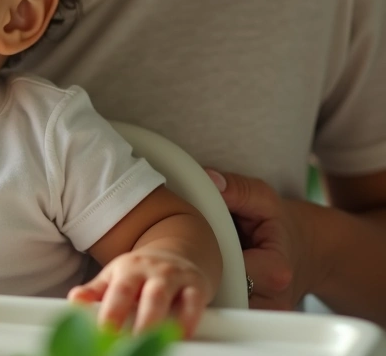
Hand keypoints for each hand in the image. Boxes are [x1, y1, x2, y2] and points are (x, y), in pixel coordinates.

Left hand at [68, 249, 210, 337]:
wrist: (175, 254)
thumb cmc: (138, 273)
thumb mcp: (114, 277)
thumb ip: (95, 292)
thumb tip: (74, 300)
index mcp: (127, 270)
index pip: (117, 291)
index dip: (111, 313)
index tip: (103, 333)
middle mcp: (151, 271)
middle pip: (145, 296)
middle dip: (138, 321)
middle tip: (128, 343)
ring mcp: (174, 277)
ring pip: (167, 299)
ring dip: (159, 322)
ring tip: (150, 342)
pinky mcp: (195, 286)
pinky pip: (193, 303)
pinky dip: (188, 320)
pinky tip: (180, 335)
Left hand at [205, 169, 310, 310]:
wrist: (307, 251)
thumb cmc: (279, 224)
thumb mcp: (264, 198)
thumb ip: (237, 188)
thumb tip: (210, 180)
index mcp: (276, 270)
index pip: (226, 267)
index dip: (206, 250)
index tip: (197, 237)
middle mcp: (271, 300)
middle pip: (219, 289)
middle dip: (202, 268)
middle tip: (194, 249)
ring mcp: (262, 315)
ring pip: (217, 302)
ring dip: (204, 281)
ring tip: (201, 260)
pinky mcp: (252, 320)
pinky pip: (222, 308)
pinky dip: (212, 290)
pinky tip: (209, 273)